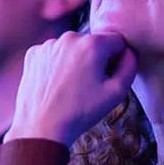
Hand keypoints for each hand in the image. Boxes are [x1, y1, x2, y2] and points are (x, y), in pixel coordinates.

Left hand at [6, 31, 136, 146]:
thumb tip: (129, 52)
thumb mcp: (116, 93)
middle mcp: (69, 37)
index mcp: (92, 44)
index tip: (108, 76)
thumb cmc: (81, 111)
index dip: (117, 58)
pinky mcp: (33, 53)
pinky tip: (56, 83)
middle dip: (95, 59)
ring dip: (75, 61)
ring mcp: (49, 44)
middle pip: (93, 43)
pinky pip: (53, 53)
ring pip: (72, 48)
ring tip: (71, 87)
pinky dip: (56, 64)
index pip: (116, 40)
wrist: (42, 127)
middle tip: (89, 85)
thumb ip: (130, 67)